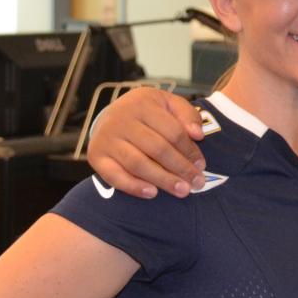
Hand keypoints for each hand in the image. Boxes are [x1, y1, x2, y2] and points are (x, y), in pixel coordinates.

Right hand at [88, 87, 205, 198]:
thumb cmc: (147, 112)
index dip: (190, 150)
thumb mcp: (168, 103)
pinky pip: (115, 176)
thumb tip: (198, 135)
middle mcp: (121, 120)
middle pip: (157, 149)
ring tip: (182, 191)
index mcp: (142, 104)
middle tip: (197, 183)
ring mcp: (106, 139)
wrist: (109, 116)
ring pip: (138, 164)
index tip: (201, 165)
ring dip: (163, 180)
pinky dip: (134, 187)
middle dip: (180, 168)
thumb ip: (187, 115)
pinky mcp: (96, 156)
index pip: (173, 131)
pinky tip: (152, 193)